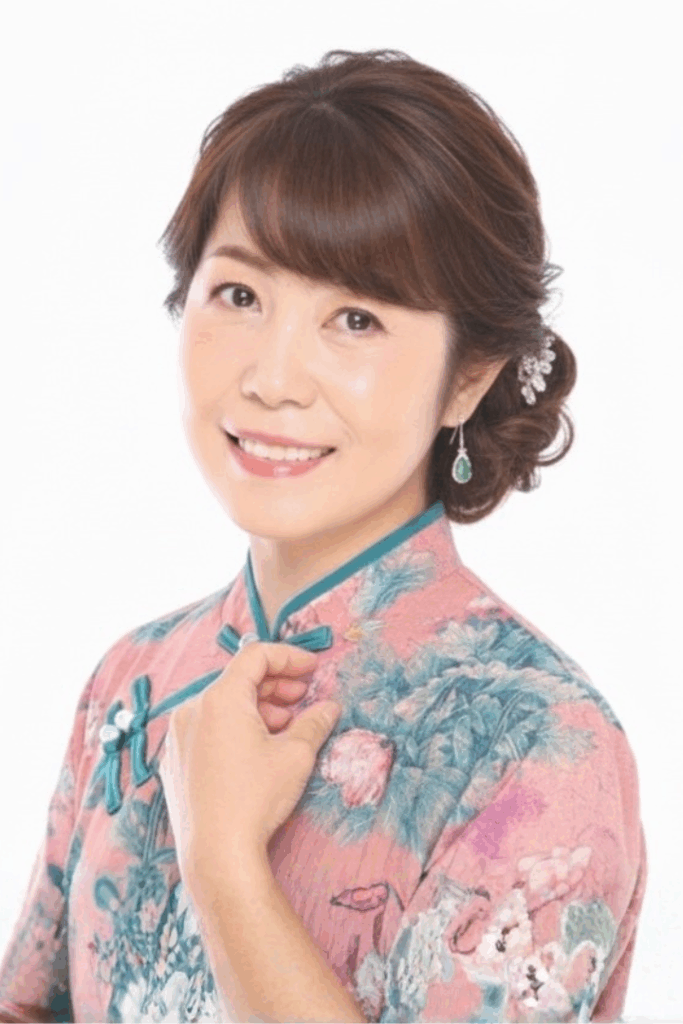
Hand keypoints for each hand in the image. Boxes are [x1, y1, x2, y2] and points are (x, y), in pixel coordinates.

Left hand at [158, 641, 341, 884]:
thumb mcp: (296, 756)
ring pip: (221, 706)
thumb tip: (329, 708)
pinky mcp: (174, 762)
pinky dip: (234, 728)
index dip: (289, 656)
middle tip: (304, 697)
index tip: (313, 668)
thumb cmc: (256, 799)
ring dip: (257, 708)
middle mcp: (191, 710)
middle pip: (237, 680)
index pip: (255, 656)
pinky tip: (257, 749)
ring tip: (286, 726)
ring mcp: (178, 737)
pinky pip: (206, 730)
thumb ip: (315, 722)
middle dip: (275, 685)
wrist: (217, 854)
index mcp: (219, 698)